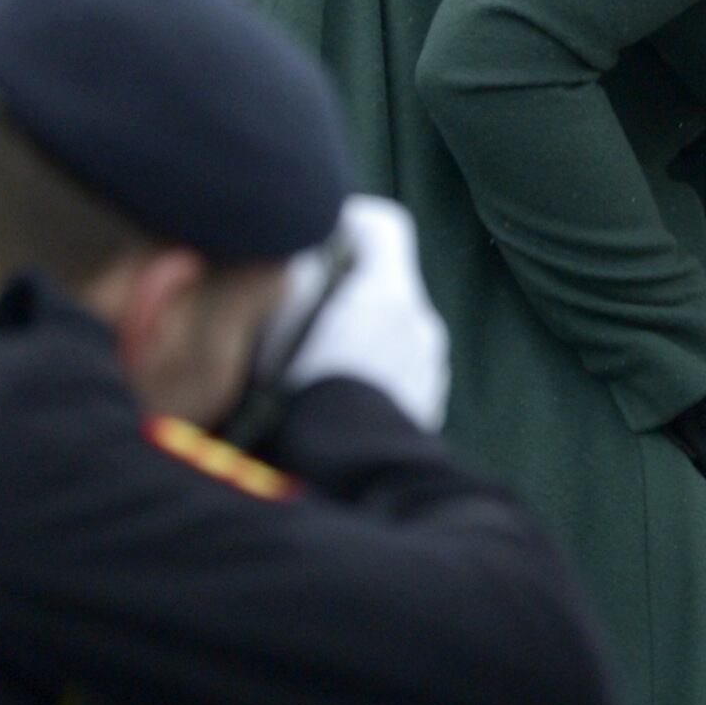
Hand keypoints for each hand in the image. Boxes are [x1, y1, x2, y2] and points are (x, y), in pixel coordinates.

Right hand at [269, 195, 451, 427]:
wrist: (348, 487)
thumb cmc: (302, 401)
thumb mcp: (277, 325)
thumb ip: (290, 276)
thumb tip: (293, 253)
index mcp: (392, 295)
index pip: (384, 226)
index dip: (347, 218)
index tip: (313, 230)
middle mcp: (421, 327)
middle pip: (385, 281)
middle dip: (342, 284)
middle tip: (294, 300)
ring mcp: (428, 373)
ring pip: (388, 331)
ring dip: (352, 333)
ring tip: (302, 357)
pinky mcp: (422, 413)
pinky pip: (392, 375)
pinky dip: (363, 374)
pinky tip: (323, 396)